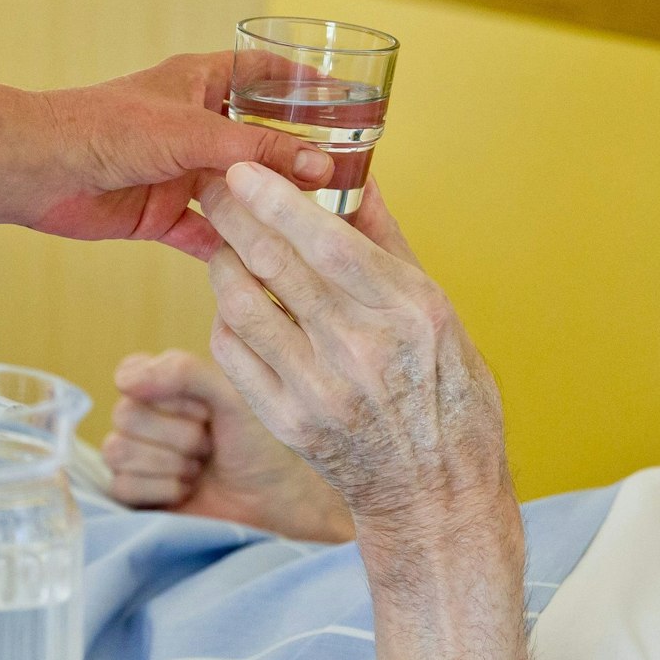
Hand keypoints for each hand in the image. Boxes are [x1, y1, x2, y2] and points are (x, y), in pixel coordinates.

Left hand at [31, 54, 333, 259]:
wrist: (39, 170)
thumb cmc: (106, 128)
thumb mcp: (195, 133)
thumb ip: (259, 152)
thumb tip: (322, 167)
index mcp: (201, 83)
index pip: (265, 73)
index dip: (305, 82)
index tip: (349, 98)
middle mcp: (194, 126)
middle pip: (259, 141)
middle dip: (297, 159)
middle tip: (348, 179)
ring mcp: (178, 172)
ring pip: (238, 192)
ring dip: (269, 210)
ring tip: (318, 229)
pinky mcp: (161, 213)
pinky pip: (207, 234)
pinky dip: (232, 249)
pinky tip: (268, 267)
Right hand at [103, 349, 351, 542]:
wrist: (273, 501)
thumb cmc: (257, 444)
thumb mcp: (231, 396)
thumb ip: (184, 372)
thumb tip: (124, 381)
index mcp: (162, 385)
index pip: (130, 375)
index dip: (168, 396)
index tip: (205, 410)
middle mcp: (143, 418)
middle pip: (124, 416)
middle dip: (178, 435)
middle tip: (208, 444)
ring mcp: (135, 457)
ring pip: (118, 451)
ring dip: (172, 464)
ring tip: (200, 468)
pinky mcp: (133, 494)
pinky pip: (121, 486)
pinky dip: (162, 490)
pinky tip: (186, 490)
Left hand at [198, 163, 514, 556]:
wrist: (435, 492)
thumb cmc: (447, 394)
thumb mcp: (440, 311)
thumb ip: (389, 243)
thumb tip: (358, 176)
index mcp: (410, 312)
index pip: (328, 241)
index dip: (277, 200)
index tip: (244, 168)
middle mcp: (362, 349)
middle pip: (275, 264)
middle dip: (233, 214)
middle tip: (212, 185)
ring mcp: (320, 390)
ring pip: (241, 305)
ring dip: (223, 263)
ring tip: (224, 245)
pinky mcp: (287, 422)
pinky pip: (233, 353)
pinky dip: (226, 318)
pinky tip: (234, 302)